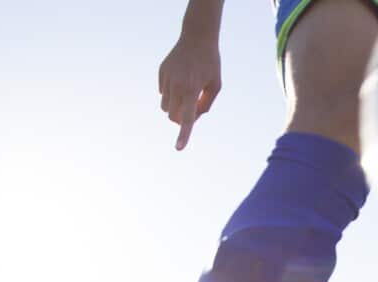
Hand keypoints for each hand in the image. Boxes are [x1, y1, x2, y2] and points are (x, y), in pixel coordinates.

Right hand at [159, 28, 221, 150]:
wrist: (197, 37)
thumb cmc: (210, 63)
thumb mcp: (216, 85)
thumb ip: (205, 105)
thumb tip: (191, 117)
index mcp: (192, 90)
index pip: (187, 118)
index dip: (184, 135)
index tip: (179, 148)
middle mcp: (177, 86)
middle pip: (173, 116)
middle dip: (180, 119)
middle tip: (192, 110)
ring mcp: (167, 79)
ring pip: (165, 107)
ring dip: (175, 107)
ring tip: (186, 93)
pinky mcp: (161, 73)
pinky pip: (162, 92)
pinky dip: (170, 93)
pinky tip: (180, 80)